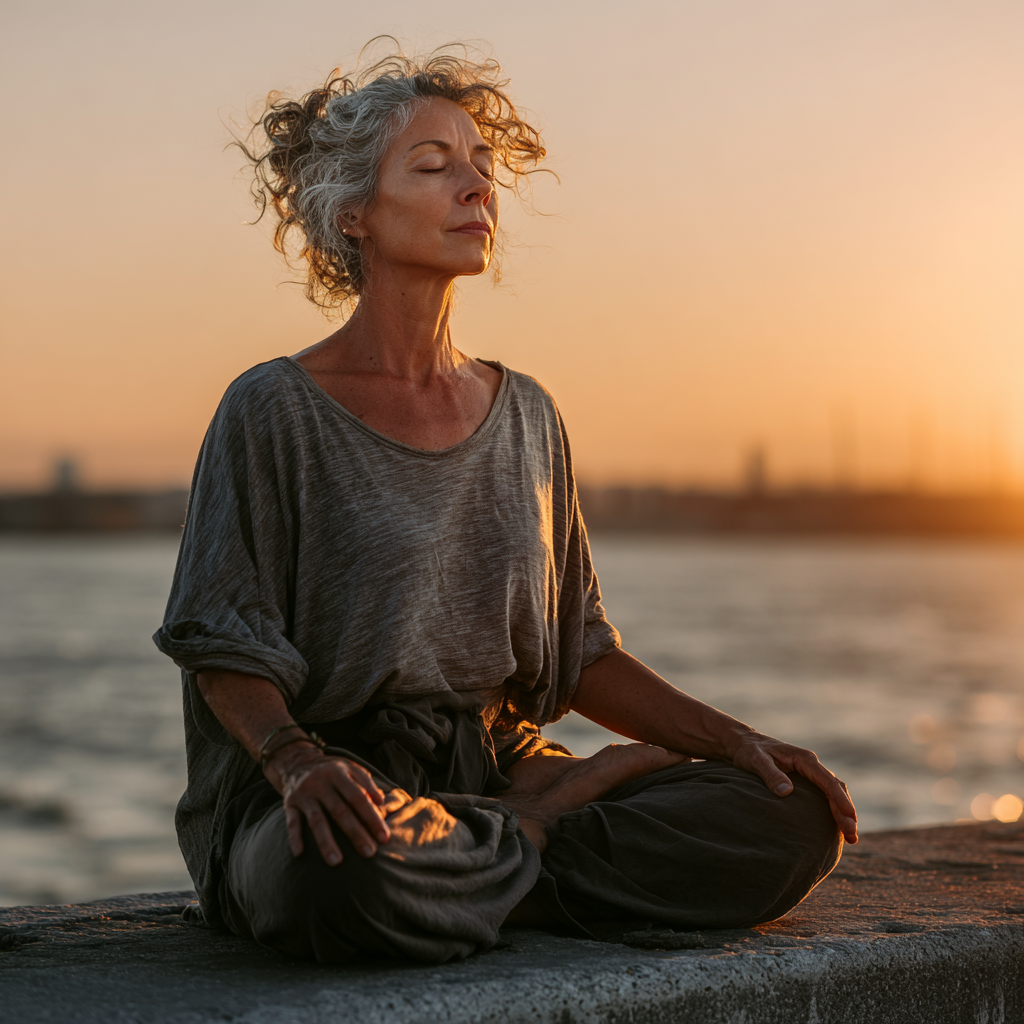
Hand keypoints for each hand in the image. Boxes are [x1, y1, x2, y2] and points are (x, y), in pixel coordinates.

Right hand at [263, 743, 390, 864]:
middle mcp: (321, 782)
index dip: (371, 817)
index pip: (358, 797)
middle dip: (355, 833)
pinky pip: (292, 822)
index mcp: (339, 773)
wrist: (297, 763)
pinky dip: (295, 838)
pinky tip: (300, 853)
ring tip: (336, 862)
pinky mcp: (289, 804)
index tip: (383, 838)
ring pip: (316, 820)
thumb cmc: (332, 771)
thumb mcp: (350, 768)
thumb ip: (367, 783)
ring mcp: (304, 794)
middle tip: (369, 853)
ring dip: (326, 842)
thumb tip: (382, 802)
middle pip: (340, 811)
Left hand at [727, 731, 857, 843]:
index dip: (840, 800)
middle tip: (852, 836)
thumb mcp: (756, 760)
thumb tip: (786, 792)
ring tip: (850, 838)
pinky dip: (833, 810)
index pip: (828, 781)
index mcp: (804, 759)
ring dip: (842, 813)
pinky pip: (824, 795)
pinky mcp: (804, 781)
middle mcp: (811, 765)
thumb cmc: (748, 750)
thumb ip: (770, 774)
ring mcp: (809, 773)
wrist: (742, 743)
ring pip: (833, 793)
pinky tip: (835, 827)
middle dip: (846, 812)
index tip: (848, 818)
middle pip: (836, 789)